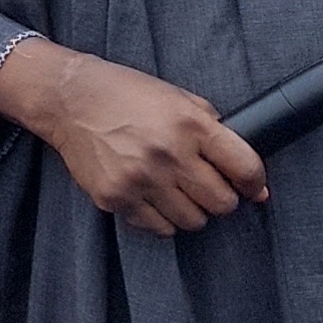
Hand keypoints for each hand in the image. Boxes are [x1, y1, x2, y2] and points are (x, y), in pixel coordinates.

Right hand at [0, 41, 261, 234]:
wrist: (69, 99)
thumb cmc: (126, 95)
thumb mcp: (178, 98)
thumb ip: (216, 132)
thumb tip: (254, 182)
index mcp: (190, 125)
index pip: (245, 169)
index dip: (254, 184)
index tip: (250, 187)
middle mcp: (168, 154)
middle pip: (222, 203)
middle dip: (221, 198)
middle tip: (205, 186)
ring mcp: (141, 180)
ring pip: (193, 221)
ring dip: (191, 210)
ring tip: (176, 191)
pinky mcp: (116, 198)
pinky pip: (158, 228)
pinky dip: (162, 219)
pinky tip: (153, 198)